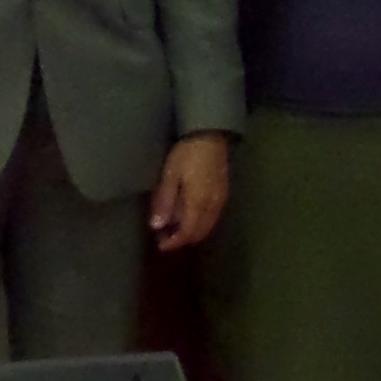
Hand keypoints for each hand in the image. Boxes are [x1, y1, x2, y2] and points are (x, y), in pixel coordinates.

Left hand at [150, 133, 230, 251]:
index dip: (174, 242)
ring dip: (192, 232)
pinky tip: (189, 215)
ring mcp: (220, 200)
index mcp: (198, 203)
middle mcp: (212, 206)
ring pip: (207, 227)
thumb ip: (164, 202)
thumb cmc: (187, 154)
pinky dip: (200, 223)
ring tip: (174, 227)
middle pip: (199, 233)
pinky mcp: (223, 194)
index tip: (161, 245)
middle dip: (182, 239)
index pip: (187, 233)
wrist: (210, 136)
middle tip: (165, 236)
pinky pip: (212, 217)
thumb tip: (157, 227)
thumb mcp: (170, 175)